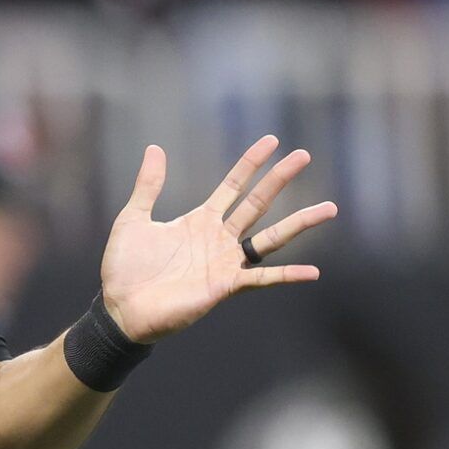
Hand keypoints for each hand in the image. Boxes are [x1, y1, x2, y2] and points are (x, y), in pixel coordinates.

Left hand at [101, 135, 336, 343]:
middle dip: (280, 179)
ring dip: (300, 223)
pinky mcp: (224, 286)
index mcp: (200, 220)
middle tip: (305, 155)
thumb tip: (155, 148)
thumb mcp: (134, 217)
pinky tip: (313, 272)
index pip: (233, 186)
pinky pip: (261, 279)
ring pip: (271, 238)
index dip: (251, 163)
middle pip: (257, 203)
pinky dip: (287, 275)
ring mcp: (225, 262)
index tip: (272, 141)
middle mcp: (219, 239)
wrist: (119, 307)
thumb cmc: (126, 267)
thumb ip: (148, 185)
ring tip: (329, 208)